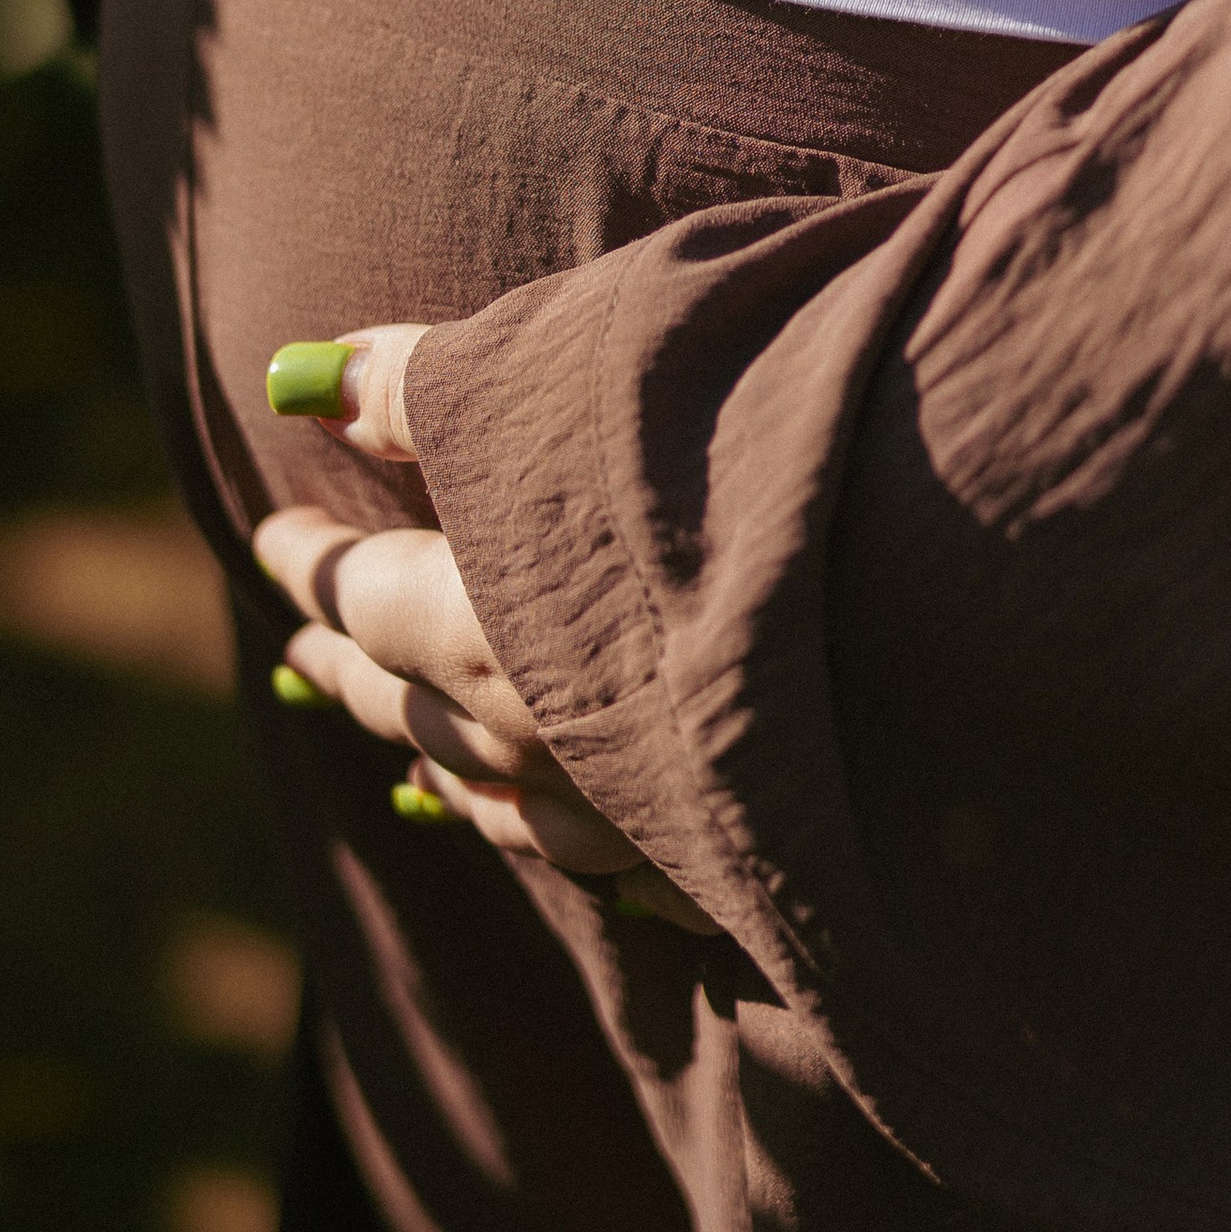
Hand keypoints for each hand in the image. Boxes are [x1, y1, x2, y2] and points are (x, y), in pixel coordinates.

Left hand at [252, 324, 711, 929]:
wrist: (959, 559)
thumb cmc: (751, 434)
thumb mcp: (575, 367)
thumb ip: (433, 388)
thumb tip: (302, 381)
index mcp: (488, 628)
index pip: (362, 600)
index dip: (313, 564)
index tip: (270, 541)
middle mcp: (545, 742)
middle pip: (415, 711)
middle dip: (351, 670)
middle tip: (303, 648)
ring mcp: (643, 815)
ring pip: (504, 806)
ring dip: (444, 765)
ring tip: (409, 753)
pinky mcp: (739, 856)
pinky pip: (606, 864)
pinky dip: (552, 834)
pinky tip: (558, 834)